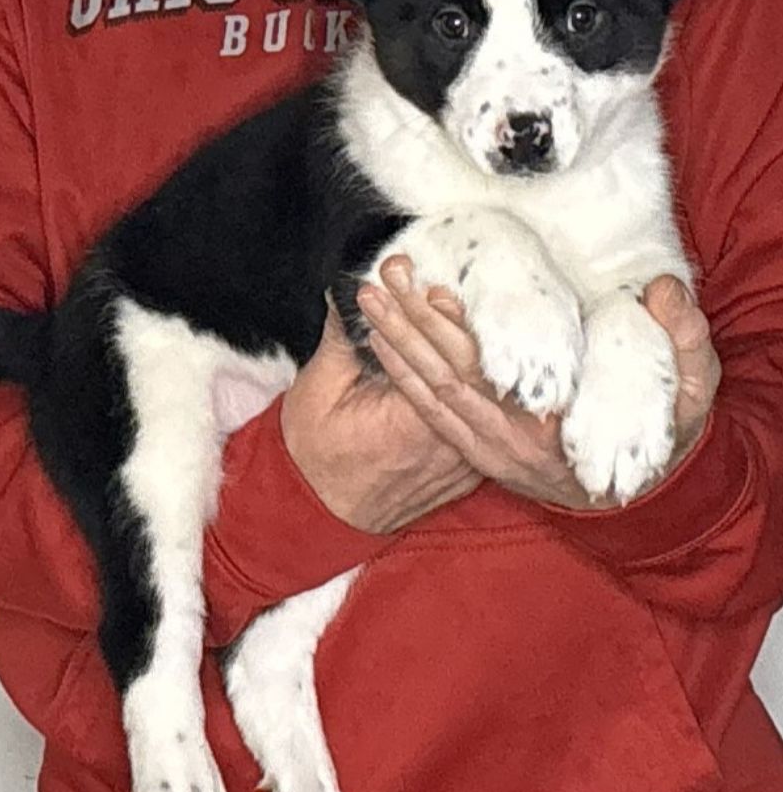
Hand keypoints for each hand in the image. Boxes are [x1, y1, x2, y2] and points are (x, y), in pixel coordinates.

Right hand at [280, 302, 481, 533]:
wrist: (319, 513)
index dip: (426, 312)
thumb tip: (347, 294)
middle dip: (446, 323)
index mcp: (413, 424)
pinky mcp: (466, 472)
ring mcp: (462, 462)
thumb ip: (341, 341)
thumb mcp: (317, 390)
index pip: (437, 355)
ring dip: (463, 357)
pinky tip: (461, 365)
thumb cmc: (313, 453)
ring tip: (444, 318)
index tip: (410, 279)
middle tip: (431, 289)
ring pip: (478, 397)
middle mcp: (447, 444)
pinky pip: (478, 424)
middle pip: (466, 370)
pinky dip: (473, 395)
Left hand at [358, 261, 719, 509]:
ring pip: (432, 394)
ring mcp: (491, 451)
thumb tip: (662, 291)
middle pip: (450, 378)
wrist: (644, 501)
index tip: (438, 291)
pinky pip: (430, 413)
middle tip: (388, 273)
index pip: (499, 376)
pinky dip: (402, 376)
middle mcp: (513, 442)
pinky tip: (381, 341)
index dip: (465, 334)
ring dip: (397, 344)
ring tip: (370, 296)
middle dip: (414, 324)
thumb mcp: (694, 393)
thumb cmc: (665, 437)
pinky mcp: (478, 452)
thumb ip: (685, 340)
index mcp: (558, 427)